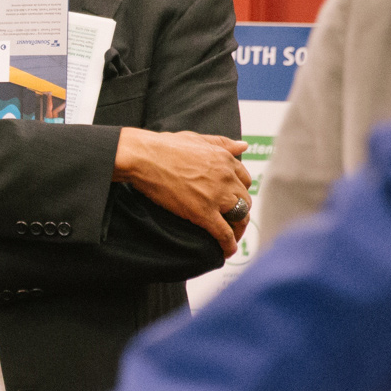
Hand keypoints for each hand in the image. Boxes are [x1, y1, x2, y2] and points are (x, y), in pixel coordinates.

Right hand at [112, 129, 250, 256]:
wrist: (145, 157)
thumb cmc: (165, 146)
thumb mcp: (198, 138)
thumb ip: (222, 143)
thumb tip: (243, 146)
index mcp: (225, 160)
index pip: (244, 180)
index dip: (239, 191)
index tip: (233, 199)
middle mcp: (226, 178)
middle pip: (245, 200)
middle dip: (240, 211)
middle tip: (232, 220)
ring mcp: (217, 196)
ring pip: (239, 217)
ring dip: (238, 230)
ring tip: (232, 238)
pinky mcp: (203, 213)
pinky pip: (224, 233)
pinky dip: (228, 244)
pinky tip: (227, 251)